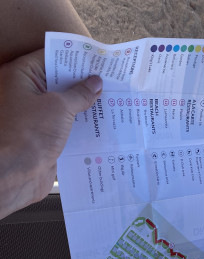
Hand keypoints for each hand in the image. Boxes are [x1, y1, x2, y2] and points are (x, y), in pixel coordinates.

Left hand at [0, 48, 101, 218]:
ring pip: (62, 104)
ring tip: (108, 101)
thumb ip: (79, 94)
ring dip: (82, 105)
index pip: (50, 58)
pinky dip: (78, 123)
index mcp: (21, 76)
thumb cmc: (29, 136)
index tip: (96, 61)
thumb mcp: (60, 107)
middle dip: (81, 83)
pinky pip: (63, 124)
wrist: (16, 174)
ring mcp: (33, 115)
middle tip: (107, 80)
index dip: (74, 59)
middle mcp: (24, 93)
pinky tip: (98, 123)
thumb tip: (95, 83)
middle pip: (57, 81)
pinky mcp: (42, 135)